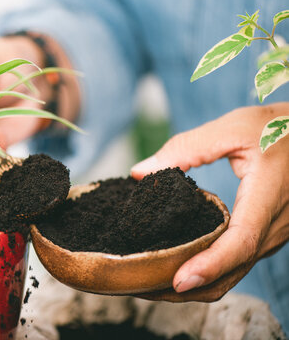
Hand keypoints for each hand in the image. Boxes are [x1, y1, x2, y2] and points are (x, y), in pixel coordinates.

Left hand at [130, 103, 288, 301]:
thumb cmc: (276, 128)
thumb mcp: (233, 128)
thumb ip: (186, 148)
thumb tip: (140, 171)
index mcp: (269, 197)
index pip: (241, 242)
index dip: (210, 264)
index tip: (178, 280)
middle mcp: (276, 225)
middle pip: (233, 270)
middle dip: (190, 287)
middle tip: (143, 287)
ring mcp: (274, 235)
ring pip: (236, 273)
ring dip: (197, 285)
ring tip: (152, 283)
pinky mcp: (266, 235)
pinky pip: (238, 263)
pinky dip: (209, 273)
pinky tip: (178, 266)